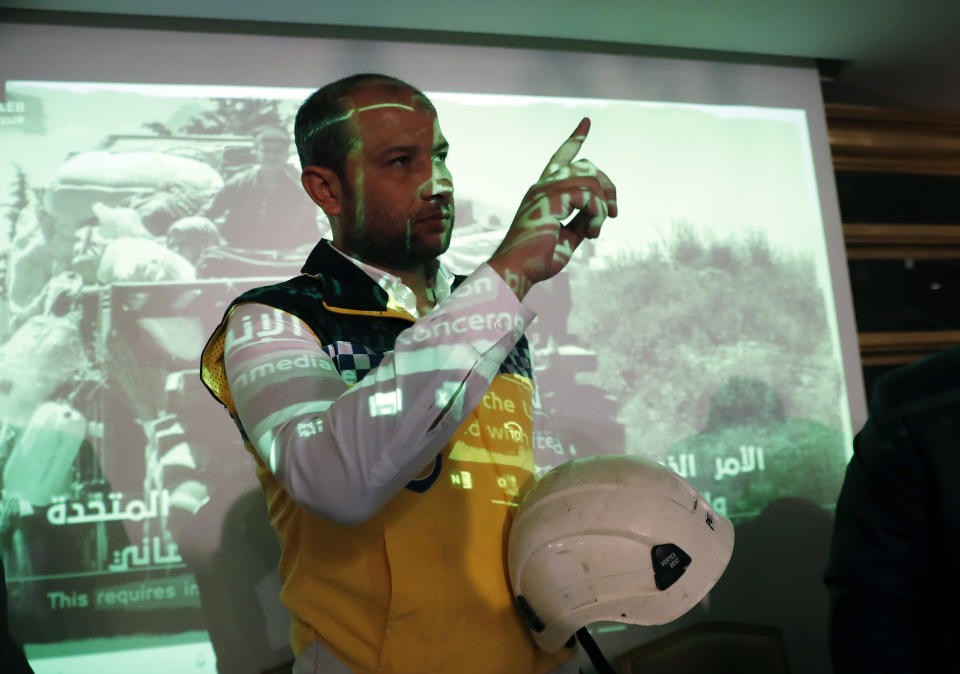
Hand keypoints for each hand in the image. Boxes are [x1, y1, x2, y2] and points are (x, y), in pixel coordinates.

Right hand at [488, 118, 616, 298]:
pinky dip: (597, 214)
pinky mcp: (550, 199)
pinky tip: (592, 233)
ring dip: (601, 206)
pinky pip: (587, 196)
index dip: (574, 140)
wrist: (519, 270)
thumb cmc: (538, 259)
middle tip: (614, 212)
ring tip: (596, 230)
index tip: (586, 122)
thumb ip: (581, 220)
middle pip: (584, 166)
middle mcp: (542, 186)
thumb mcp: (567, 236)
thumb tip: (598, 213)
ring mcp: (544, 190)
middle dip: (606, 185)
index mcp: (542, 193)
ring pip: (589, 180)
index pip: (560, 158)